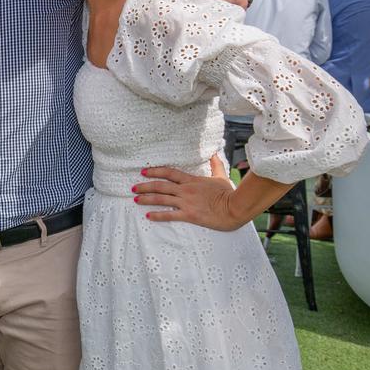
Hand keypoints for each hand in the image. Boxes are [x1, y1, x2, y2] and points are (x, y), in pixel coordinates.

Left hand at [133, 156, 248, 230]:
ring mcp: (187, 202)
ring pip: (162, 198)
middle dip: (145, 186)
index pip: (169, 172)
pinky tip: (148, 216)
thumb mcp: (221, 177)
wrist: (236, 207)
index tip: (143, 172)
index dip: (155, 171)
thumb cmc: (229, 194)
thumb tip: (214, 153)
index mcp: (191, 180)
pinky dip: (158, 215)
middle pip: (161, 185)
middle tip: (133, 187)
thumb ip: (215, 165)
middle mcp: (186, 190)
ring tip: (136, 199)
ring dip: (147, 199)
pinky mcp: (189, 215)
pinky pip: (170, 214)